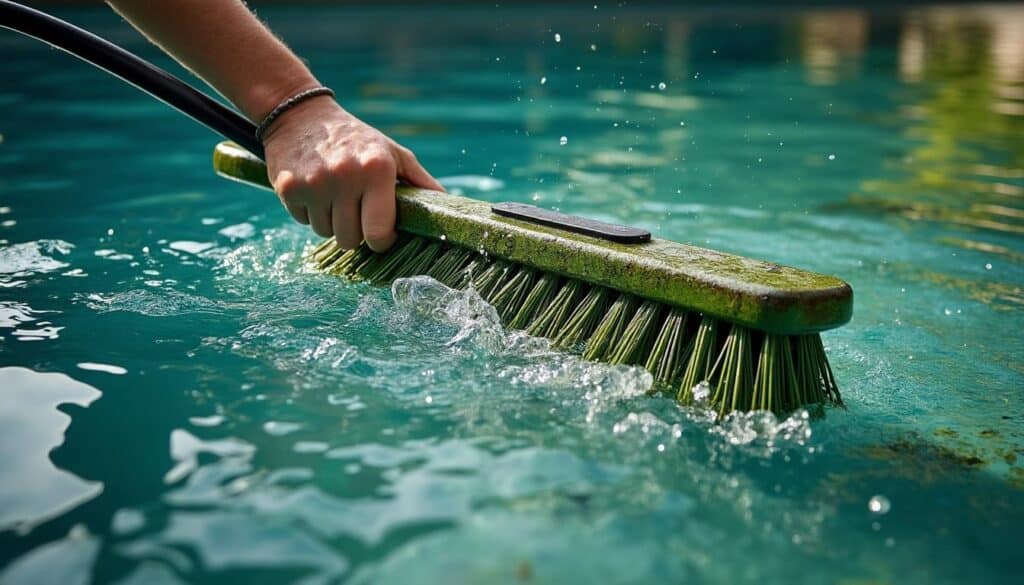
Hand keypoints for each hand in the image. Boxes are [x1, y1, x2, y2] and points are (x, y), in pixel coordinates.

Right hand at [261, 96, 443, 251]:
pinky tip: (313, 188)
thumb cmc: (357, 140)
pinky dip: (308, 212)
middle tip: (355, 207)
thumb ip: (421, 183)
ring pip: (325, 233)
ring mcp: (313, 183)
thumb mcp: (393, 153)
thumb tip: (448, 208)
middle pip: (350, 240)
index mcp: (376, 170)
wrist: (301, 114)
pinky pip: (302, 222)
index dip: (381, 240)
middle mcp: (345, 176)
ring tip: (333, 194)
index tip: (381, 232)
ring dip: (331, 221)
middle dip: (355, 231)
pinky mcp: (287, 188)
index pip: (379, 233)